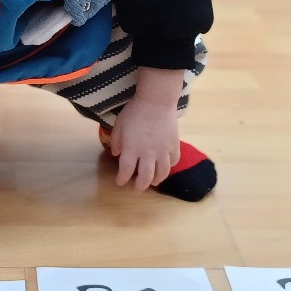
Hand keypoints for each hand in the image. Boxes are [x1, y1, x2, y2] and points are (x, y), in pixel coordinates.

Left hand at [109, 68, 182, 191]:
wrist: (156, 101)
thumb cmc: (135, 111)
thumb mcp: (119, 125)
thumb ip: (116, 141)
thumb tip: (116, 153)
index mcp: (132, 149)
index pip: (126, 171)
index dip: (122, 179)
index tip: (120, 182)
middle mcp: (148, 154)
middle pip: (145, 178)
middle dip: (140, 187)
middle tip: (136, 190)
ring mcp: (163, 150)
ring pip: (162, 173)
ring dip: (156, 180)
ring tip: (153, 182)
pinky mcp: (174, 145)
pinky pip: (173, 161)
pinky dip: (169, 166)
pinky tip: (165, 167)